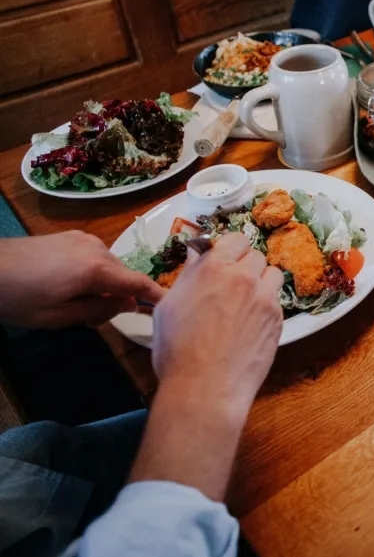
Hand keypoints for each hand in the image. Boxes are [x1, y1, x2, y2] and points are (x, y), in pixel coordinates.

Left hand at [0, 231, 164, 327]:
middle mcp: (96, 248)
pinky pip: (93, 257)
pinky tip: (66, 284)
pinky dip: (91, 273)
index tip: (172, 305)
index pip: (138, 282)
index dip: (157, 295)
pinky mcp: (68, 236)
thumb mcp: (59, 317)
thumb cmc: (17, 298)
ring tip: (73, 302)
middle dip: (116, 297)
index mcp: (96, 268)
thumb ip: (100, 309)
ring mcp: (81, 238)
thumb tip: (128, 303)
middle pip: (122, 275)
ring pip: (108, 266)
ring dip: (102, 285)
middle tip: (91, 319)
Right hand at [152, 233, 283, 413]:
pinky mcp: (278, 319)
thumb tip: (197, 255)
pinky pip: (277, 302)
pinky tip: (251, 325)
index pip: (236, 239)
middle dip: (246, 267)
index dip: (231, 249)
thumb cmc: (177, 350)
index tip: (225, 261)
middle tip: (232, 286)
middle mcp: (243, 278)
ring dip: (262, 283)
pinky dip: (267, 307)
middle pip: (256, 256)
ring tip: (246, 303)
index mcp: (213, 268)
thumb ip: (188, 275)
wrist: (205, 387)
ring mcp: (265, 299)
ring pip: (273, 275)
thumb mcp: (169, 306)